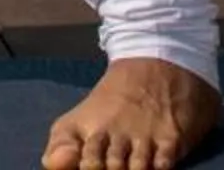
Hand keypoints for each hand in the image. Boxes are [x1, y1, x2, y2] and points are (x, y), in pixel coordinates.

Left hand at [42, 57, 220, 169]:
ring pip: (138, 169)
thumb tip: (51, 166)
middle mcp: (119, 134)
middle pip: (113, 169)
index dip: (89, 169)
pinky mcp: (172, 138)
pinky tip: (155, 166)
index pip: (87, 164)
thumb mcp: (76, 119)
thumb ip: (60, 146)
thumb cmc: (110, 104)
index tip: (91, 167)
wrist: (153, 64)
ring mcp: (146, 136)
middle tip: (113, 167)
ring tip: (131, 168)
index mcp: (93, 132)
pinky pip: (165, 164)